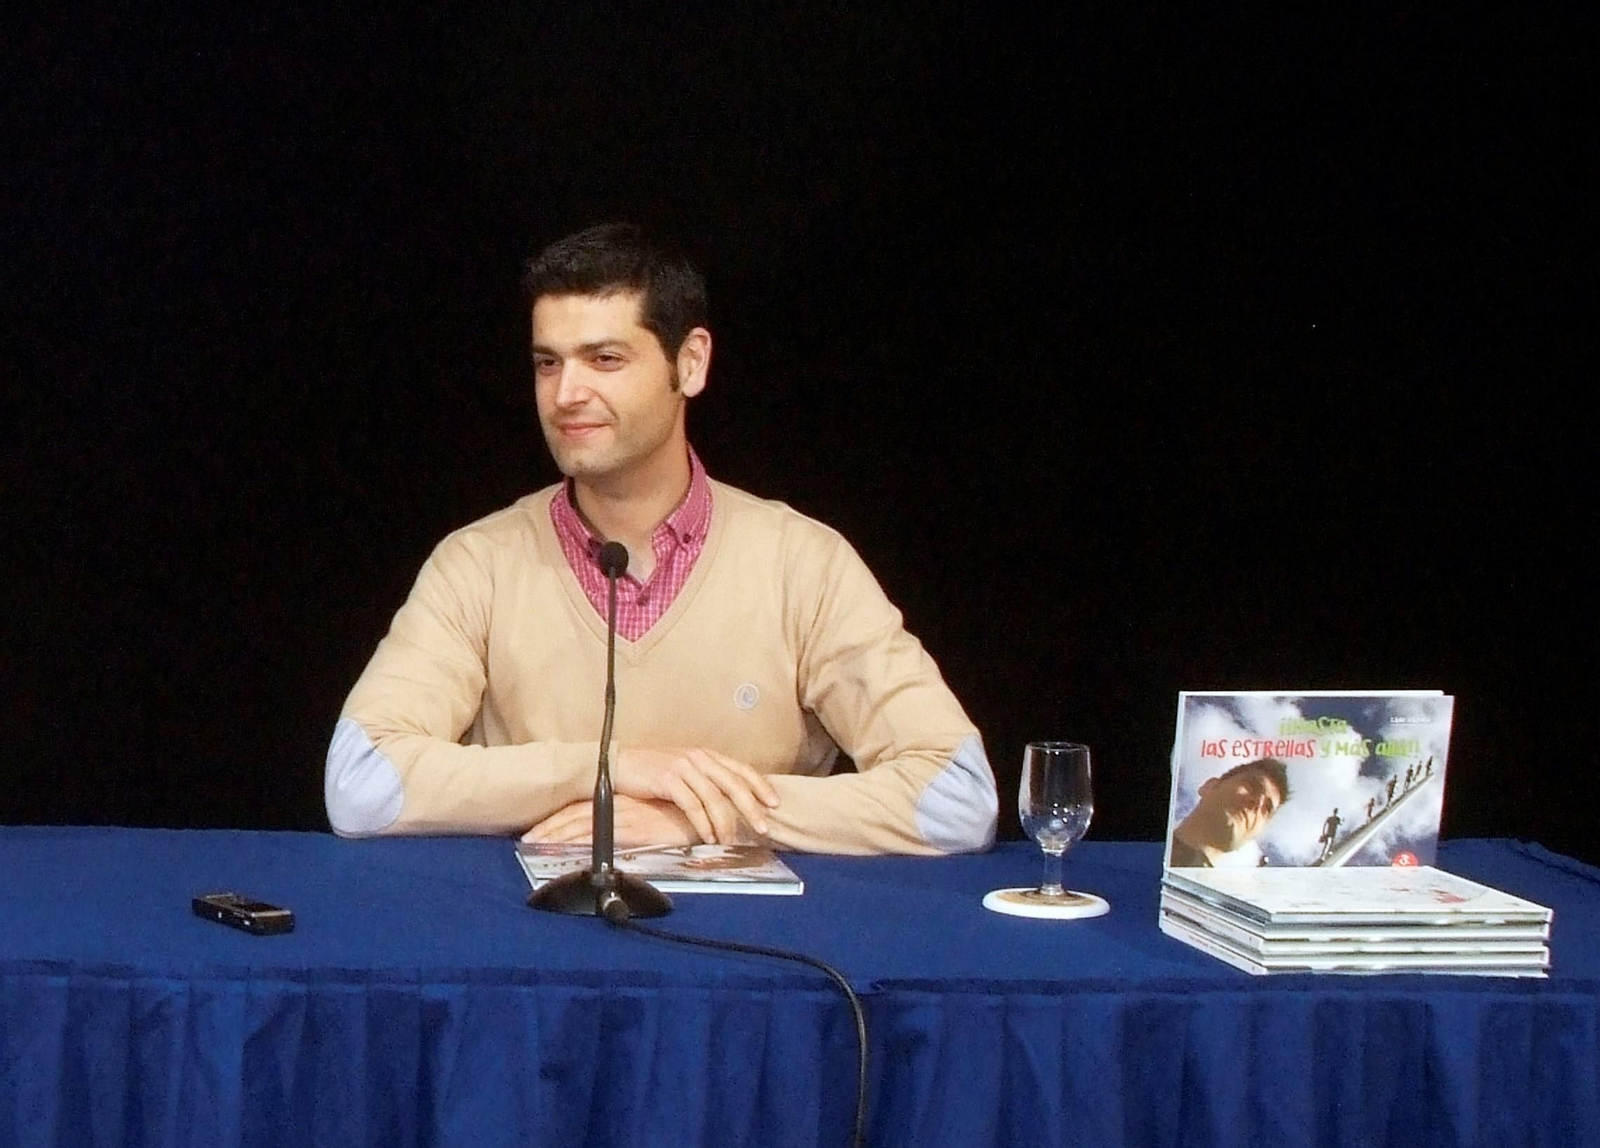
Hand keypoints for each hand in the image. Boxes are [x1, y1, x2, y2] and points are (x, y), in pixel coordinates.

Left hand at [523, 796, 699, 846]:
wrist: (710, 817)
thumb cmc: (684, 820)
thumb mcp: (653, 818)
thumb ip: (632, 823)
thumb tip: (612, 837)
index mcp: (622, 801)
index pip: (580, 809)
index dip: (557, 821)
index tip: (536, 833)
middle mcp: (619, 806)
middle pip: (574, 816)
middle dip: (548, 829)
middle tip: (526, 840)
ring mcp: (625, 817)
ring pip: (581, 826)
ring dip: (555, 837)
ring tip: (535, 847)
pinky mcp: (635, 830)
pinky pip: (600, 838)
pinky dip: (579, 844)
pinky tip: (564, 852)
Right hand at [612, 747, 779, 844]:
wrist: (617, 765)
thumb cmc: (650, 772)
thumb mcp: (683, 771)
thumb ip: (704, 780)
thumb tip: (727, 803)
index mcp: (705, 754)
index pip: (740, 769)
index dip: (760, 786)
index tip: (775, 803)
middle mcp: (698, 758)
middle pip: (733, 784)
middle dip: (751, 808)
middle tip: (763, 828)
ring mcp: (683, 767)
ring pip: (714, 798)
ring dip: (726, 823)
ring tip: (731, 841)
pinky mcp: (668, 779)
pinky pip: (692, 805)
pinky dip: (703, 824)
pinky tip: (708, 837)